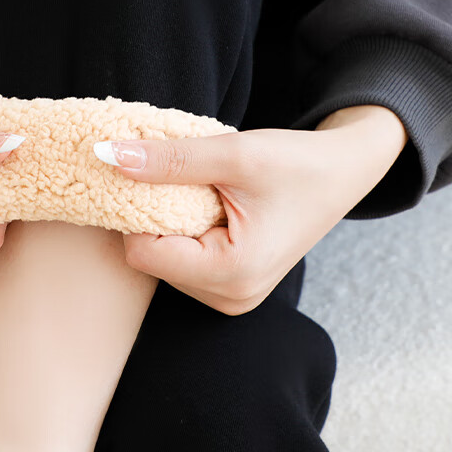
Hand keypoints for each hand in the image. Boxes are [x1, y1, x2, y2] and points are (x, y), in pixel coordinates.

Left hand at [97, 105, 407, 314]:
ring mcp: (233, 298)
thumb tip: (108, 156)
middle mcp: (230, 298)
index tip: (150, 174)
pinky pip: (183, 263)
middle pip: (151, 260)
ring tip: (206, 194)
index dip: (136, 210)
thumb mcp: (234, 153)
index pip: (142, 252)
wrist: (344, 172)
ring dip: (170, 224)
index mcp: (232, 273)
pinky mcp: (232, 289)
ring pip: (164, 262)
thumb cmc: (299, 163)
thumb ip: (169, 160)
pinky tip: (209, 208)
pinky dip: (184, 233)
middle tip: (185, 179)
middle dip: (154, 217)